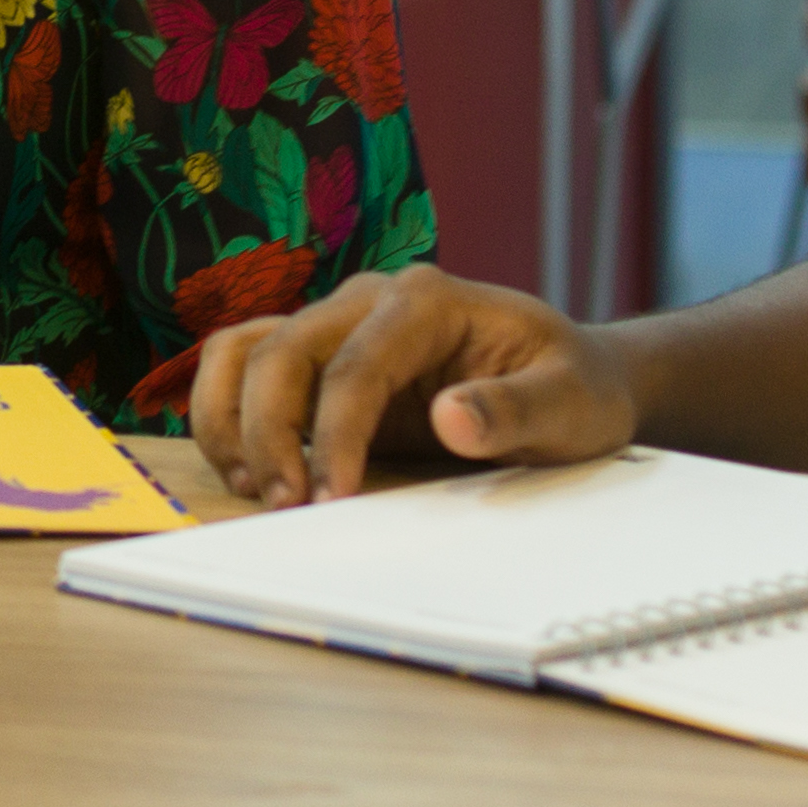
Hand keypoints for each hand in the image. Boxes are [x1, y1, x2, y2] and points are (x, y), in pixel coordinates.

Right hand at [186, 266, 637, 505]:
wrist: (573, 380)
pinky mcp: (324, 364)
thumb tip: (451, 417)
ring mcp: (339, 326)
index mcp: (428, 300)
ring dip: (233, 418)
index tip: (333, 498)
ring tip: (253, 488)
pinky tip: (249, 471)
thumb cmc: (577, 389)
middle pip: (283, 350)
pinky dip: (230, 413)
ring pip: (248, 350)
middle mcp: (369, 300)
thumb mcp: (571, 404)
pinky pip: (248, 367)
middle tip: (286, 506)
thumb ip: (516, 409)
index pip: (356, 364)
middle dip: (269, 430)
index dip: (334, 432)